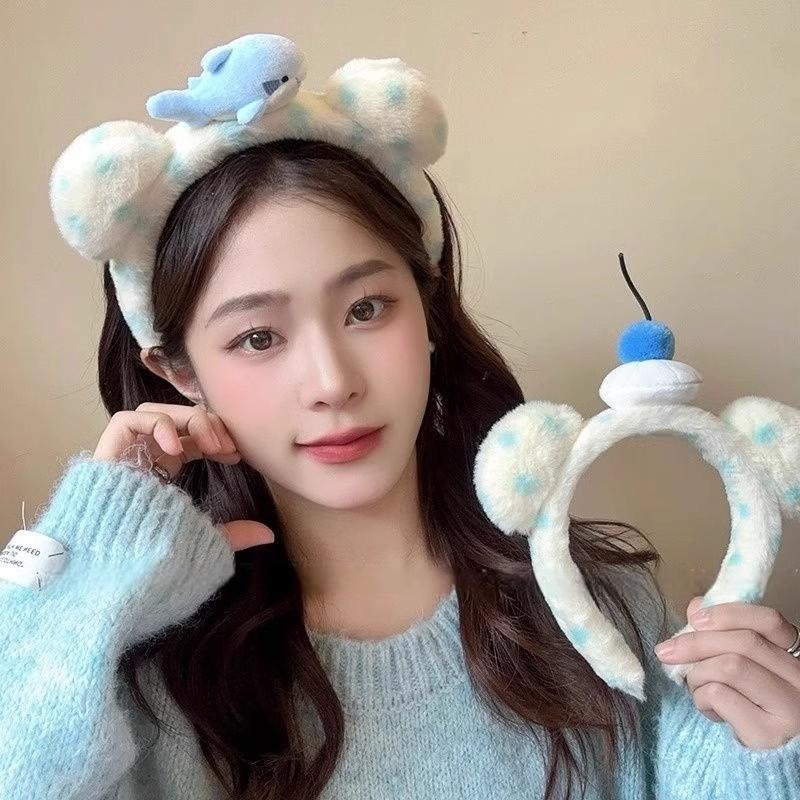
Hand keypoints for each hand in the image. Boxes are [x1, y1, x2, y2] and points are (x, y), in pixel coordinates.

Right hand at [93, 402, 274, 551]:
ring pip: (155, 412)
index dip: (215, 438)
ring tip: (209, 446)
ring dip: (188, 421)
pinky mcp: (106, 455)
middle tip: (228, 447)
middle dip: (207, 425)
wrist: (116, 572)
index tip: (236, 454)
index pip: (190, 439)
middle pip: (176, 420)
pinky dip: (158, 425)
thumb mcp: (203, 541)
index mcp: (162, 474)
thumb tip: (268, 534)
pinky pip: (128, 420)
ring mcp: (124, 455)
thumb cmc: (156, 560)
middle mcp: (143, 460)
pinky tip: (178, 449)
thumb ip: (233, 534)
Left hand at [654, 597, 799, 748]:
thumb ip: (722, 637)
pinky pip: (720, 696)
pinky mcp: (768, 734)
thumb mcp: (742, 670)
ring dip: (698, 674)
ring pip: (730, 666)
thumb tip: (697, 605)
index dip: (729, 613)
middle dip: (695, 642)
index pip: (770, 622)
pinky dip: (701, 698)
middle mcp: (798, 681)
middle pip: (743, 642)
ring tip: (696, 689)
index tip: (696, 618)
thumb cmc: (751, 708)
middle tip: (666, 651)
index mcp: (792, 659)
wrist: (767, 764)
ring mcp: (789, 708)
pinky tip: (710, 710)